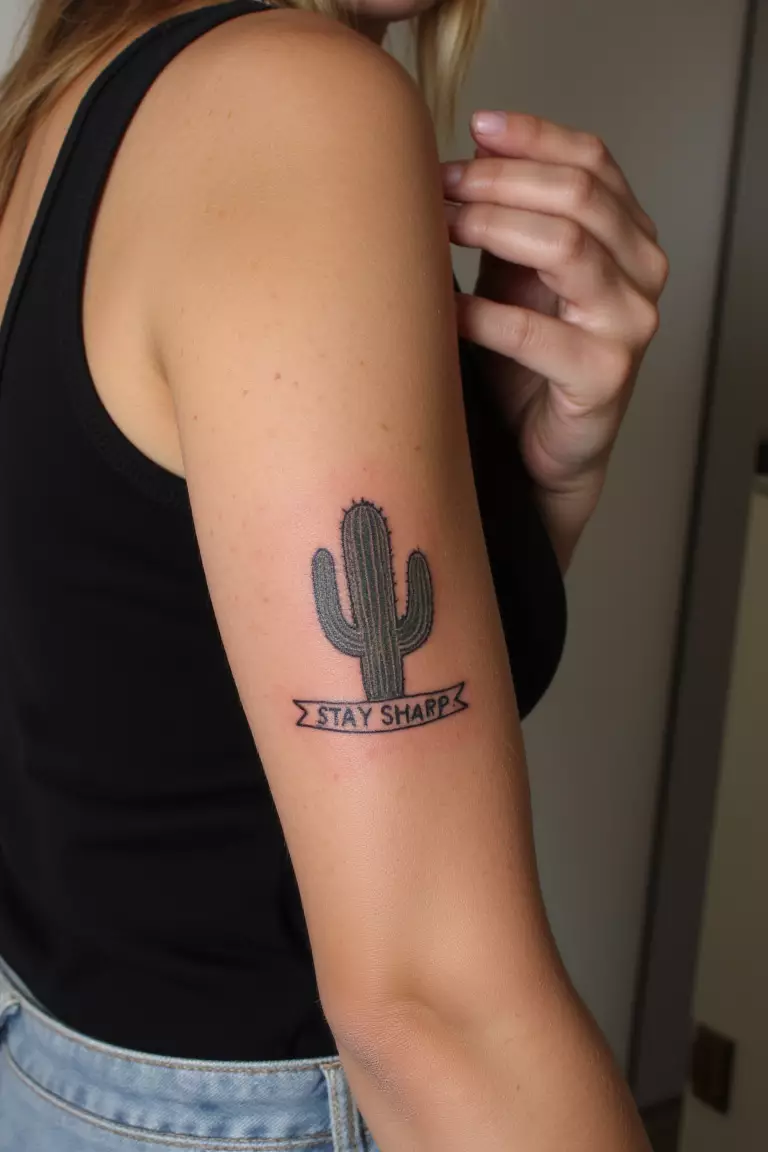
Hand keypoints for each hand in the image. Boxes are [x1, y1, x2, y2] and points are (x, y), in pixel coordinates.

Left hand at [441, 111, 668, 569]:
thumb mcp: (515, 271)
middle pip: (578, 195)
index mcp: (629, 235)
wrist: (540, 447)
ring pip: (566, 246)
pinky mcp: (606, 376)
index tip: (474, 129)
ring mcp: (630, 324)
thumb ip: (507, 215)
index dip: (533, 137)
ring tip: (440, 229)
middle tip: (441, 185)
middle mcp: (643, 272)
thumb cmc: (526, 356)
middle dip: (500, 181)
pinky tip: (445, 310)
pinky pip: (535, 334)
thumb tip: (466, 149)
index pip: (593, 160)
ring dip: (492, 227)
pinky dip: (482, 316)